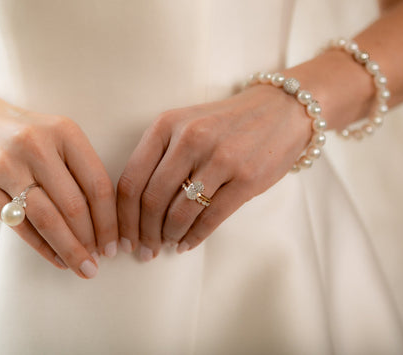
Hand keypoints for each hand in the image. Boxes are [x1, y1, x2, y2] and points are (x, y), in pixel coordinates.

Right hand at [0, 98, 117, 278]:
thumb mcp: (61, 138)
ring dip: (68, 249)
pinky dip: (42, 247)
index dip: (109, 220)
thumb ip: (82, 171)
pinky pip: (20, 226)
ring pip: (46, 219)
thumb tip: (105, 225)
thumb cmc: (31, 136)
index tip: (113, 244)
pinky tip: (57, 258)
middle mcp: (35, 147)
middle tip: (98, 263)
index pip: (97, 184)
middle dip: (90, 241)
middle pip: (73, 206)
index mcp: (64, 132)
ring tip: (81, 267)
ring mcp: (6, 167)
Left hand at [117, 84, 311, 259]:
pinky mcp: (247, 178)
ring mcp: (221, 158)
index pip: (131, 180)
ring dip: (169, 236)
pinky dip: (194, 237)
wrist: (280, 110)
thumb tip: (135, 211)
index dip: (123, 217)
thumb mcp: (184, 125)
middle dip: (144, 233)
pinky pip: (211, 218)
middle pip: (152, 200)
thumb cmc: (224, 124)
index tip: (122, 237)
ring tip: (167, 244)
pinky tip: (187, 244)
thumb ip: (159, 158)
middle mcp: (191, 139)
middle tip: (144, 250)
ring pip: (180, 212)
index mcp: (166, 125)